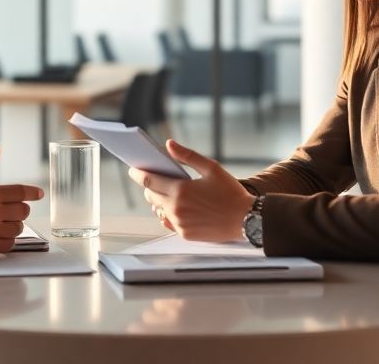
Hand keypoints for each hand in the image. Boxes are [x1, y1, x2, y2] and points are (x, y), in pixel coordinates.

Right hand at [0, 145, 44, 257]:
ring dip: (14, 223)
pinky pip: (8, 245)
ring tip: (3, 220)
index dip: (33, 192)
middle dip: (20, 207)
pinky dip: (8, 239)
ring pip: (18, 228)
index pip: (20, 192)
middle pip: (23, 210)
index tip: (39, 193)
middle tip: (12, 207)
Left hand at [127, 139, 254, 242]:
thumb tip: (168, 144)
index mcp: (180, 190)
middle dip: (150, 186)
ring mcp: (179, 223)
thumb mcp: (211, 168)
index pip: (149, 181)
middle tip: (155, 179)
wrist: (246, 219)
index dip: (138, 174)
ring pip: (159, 209)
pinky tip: (179, 207)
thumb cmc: (230, 192)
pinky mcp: (185, 234)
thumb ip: (187, 155)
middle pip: (151, 195)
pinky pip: (169, 222)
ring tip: (169, 193)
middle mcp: (176, 208)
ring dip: (160, 201)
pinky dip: (170, 214)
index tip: (132, 169)